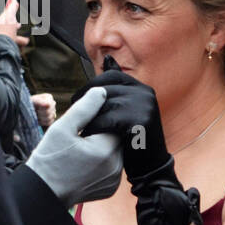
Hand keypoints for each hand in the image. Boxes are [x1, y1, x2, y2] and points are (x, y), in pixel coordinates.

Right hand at [24, 87, 122, 206]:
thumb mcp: (62, 129)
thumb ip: (84, 108)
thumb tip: (102, 92)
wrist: (42, 192)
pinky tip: (87, 163)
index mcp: (106, 150)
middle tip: (82, 137)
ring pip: (117, 153)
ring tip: (83, 150)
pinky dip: (104, 163)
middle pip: (118, 139)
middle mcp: (115, 167)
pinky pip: (113, 168)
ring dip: (105, 148)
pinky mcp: (111, 188)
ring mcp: (115, 180)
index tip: (85, 125)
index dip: (101, 120)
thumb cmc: (49, 159)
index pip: (115, 124)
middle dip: (104, 134)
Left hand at [73, 69, 169, 185]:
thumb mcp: (125, 108)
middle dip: (85, 101)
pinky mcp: (141, 121)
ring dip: (87, 117)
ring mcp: (145, 106)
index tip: (77, 102)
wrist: (151, 166)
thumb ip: (117, 87)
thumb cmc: (132, 138)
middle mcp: (145, 93)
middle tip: (73, 116)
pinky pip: (107, 119)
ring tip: (78, 128)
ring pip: (104, 104)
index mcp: (141, 87)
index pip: (110, 76)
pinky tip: (87, 137)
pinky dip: (94, 128)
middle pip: (105, 88)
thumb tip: (108, 58)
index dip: (90, 87)